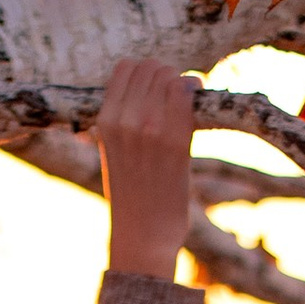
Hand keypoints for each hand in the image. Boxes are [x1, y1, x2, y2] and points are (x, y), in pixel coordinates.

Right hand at [97, 56, 195, 280]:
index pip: (126, 67)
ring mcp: (150, 129)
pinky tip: (198, 100)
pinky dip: (195, 91)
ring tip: (186, 102)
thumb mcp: (113, 152)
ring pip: (170, 76)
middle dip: (167, 76)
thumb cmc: (133, 196)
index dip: (145, 73)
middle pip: (151, 67)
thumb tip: (154, 86)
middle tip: (176, 98)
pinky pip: (186, 95)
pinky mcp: (176, 142)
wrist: (143, 236)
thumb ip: (124, 120)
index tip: (156, 89)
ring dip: (182, 84)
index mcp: (105, 122)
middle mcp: (124, 121)